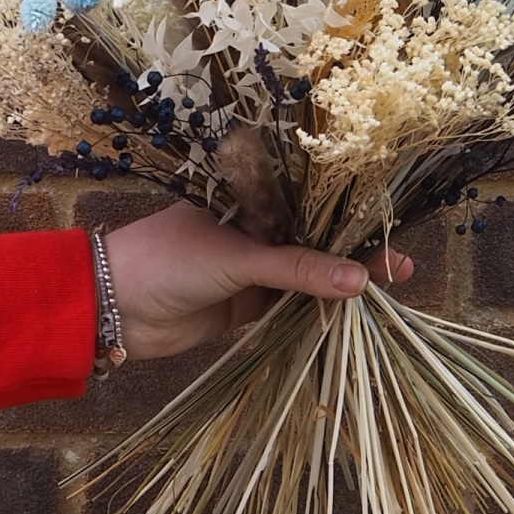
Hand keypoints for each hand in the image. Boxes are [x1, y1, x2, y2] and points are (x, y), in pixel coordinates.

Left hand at [104, 201, 415, 359]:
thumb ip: (298, 270)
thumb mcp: (239, 258)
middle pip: (315, 241)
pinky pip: (290, 308)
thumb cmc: (168, 260)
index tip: (389, 226)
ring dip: (340, 285)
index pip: (311, 202)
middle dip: (354, 253)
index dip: (350, 215)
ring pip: (306, 276)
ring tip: (388, 288)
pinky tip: (351, 314)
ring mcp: (250, 269)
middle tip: (400, 266)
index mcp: (250, 199)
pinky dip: (317, 312)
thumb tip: (359, 281)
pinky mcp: (245, 307)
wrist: (112, 308)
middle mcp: (255, 229)